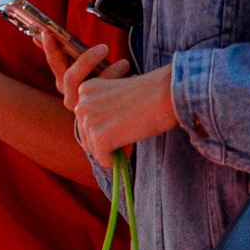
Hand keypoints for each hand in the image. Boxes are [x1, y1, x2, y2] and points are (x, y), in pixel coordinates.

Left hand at [63, 50, 178, 162]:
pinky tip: (130, 144)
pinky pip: (103, 160)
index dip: (107, 127)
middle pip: (87, 138)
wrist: (168, 93)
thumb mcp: (117, 98)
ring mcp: (88, 121)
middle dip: (108, 140)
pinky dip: (117, 159)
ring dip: (114, 150)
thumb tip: (98, 139)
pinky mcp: (98, 136)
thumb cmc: (150, 94)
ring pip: (95, 150)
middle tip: (131, 130)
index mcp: (86, 89)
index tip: (125, 119)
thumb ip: (102, 112)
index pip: (86, 122)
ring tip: (132, 134)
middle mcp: (81, 103)